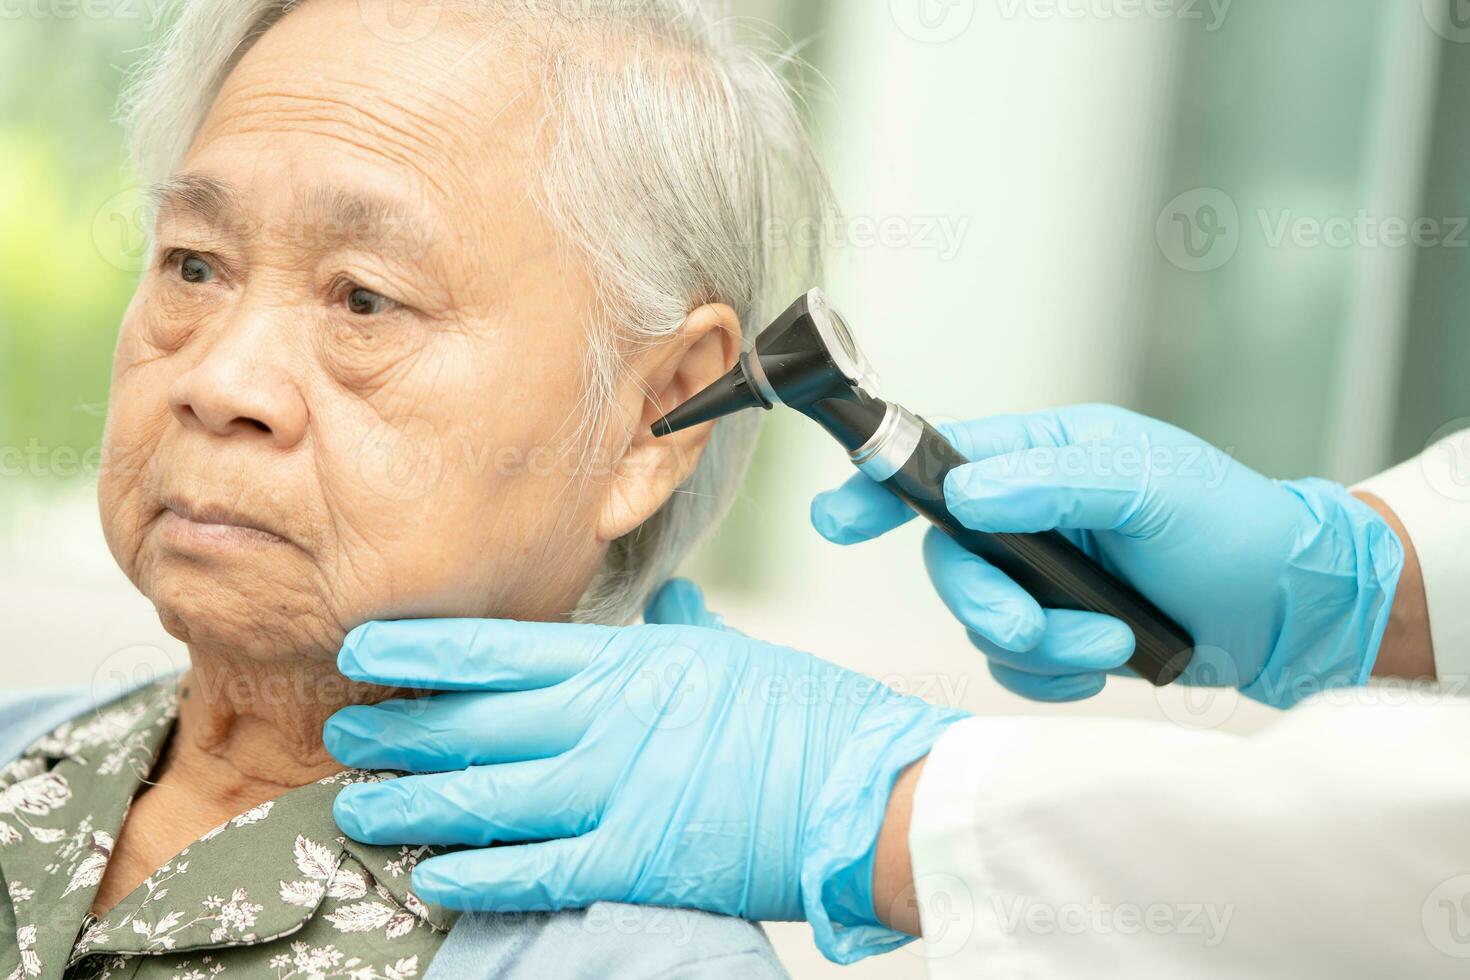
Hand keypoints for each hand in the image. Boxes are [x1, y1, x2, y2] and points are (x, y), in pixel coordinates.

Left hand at [325, 581, 966, 963]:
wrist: (864, 791)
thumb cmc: (802, 717)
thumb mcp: (731, 652)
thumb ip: (677, 629)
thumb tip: (664, 600)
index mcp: (627, 661)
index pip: (496, 648)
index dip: (418, 651)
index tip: (363, 649)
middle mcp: (606, 722)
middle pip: (471, 724)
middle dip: (393, 731)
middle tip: (340, 735)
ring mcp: (614, 794)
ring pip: (483, 797)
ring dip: (410, 803)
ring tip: (357, 805)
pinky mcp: (631, 861)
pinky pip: (531, 868)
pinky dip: (473, 871)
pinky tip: (430, 871)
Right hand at [811, 404, 1403, 707]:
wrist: (1293, 612)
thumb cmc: (1234, 526)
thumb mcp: (1149, 486)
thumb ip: (1052, 484)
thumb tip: (963, 495)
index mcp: (1045, 456)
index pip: (940, 461)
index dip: (880, 486)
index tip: (835, 519)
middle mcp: (1032, 513)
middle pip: (951, 560)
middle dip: (987, 603)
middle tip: (1030, 627)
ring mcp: (1044, 576)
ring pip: (982, 620)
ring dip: (1042, 644)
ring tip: (1113, 640)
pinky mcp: (1061, 630)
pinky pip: (1014, 666)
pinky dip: (1053, 675)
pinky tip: (1107, 663)